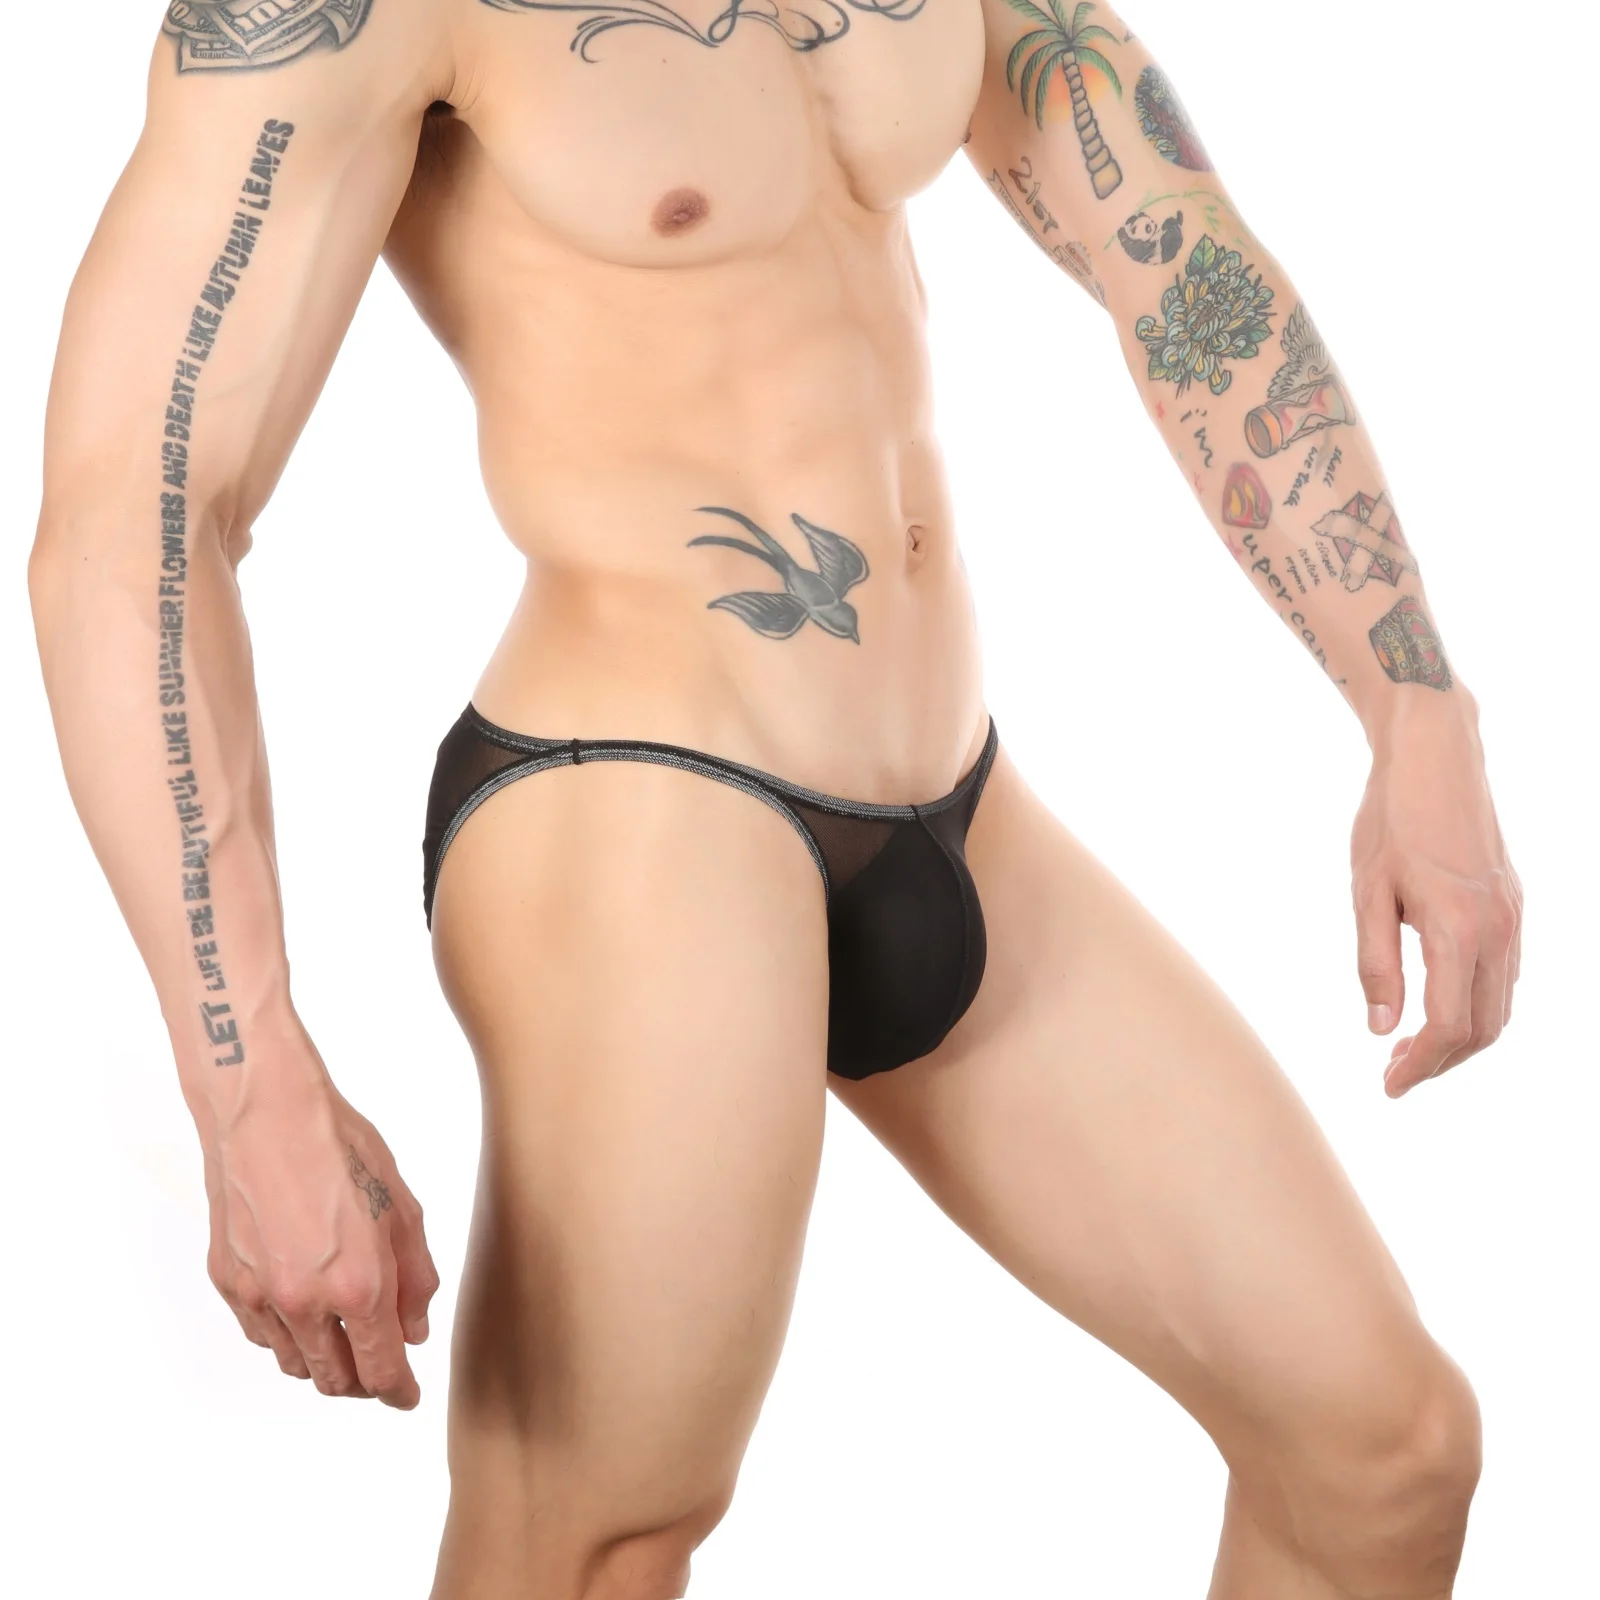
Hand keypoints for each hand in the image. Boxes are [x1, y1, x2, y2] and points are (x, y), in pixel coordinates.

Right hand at [201, 1044, 440, 1405]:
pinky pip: (260, 1334)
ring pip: (294, 1364)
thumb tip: (414, 1331)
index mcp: (358, 1287)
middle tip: (381, 1368)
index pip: (381, 1370)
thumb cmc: (340, 1146)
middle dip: (364, 1383)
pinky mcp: (227, 1282)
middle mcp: (304, 1303)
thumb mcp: (402, 1205)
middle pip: (335, 1380)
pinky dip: (285, 1336)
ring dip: (324, 1362)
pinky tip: (303, 1311)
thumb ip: (415, 1278)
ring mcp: (258, 1296)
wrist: (267, 1111)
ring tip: (344, 1337)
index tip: (408, 1398)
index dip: (399, 1392)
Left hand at [1351, 696, 1521, 1096]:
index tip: (1388, 1084)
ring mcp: (1513, 917)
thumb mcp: (1366, 892)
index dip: (1420, 1066)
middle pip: (1484, 1028)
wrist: (1436, 756)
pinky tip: (1439, 1005)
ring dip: (1461, 1038)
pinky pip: (1505, 975)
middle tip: (1394, 1073)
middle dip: (1442, 1061)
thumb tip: (1381, 1028)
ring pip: (1501, 1006)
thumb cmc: (1390, 818)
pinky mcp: (1514, 905)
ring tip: (1411, 1047)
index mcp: (1458, 929)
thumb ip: (1375, 963)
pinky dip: (1477, 1006)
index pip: (1450, 1026)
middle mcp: (1498, 929)